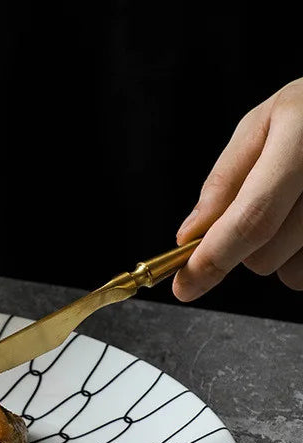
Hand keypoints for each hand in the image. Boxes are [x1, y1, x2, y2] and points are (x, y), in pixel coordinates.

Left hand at [173, 77, 302, 300]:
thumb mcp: (265, 123)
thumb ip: (226, 179)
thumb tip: (190, 235)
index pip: (252, 218)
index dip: (213, 258)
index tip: (184, 286)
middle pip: (265, 256)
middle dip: (243, 248)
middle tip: (264, 205)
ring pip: (290, 274)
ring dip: (279, 255)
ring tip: (297, 206)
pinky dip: (302, 258)